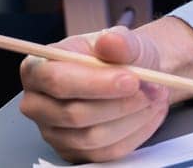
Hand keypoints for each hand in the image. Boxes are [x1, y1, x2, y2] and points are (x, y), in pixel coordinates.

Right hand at [18, 26, 172, 162]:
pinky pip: (106, 152)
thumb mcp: (123, 40)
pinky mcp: (73, 152)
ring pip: (93, 137)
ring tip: (155, 97)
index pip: (57, 81)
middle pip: (74, 114)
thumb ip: (119, 40)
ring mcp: (53, 132)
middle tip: (154, 88)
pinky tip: (149, 113)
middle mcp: (37, 104)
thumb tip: (110, 41)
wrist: (133, 77)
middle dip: (120, 103)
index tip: (132, 80)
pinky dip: (136, 132)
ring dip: (133, 118)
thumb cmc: (119, 57)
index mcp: (38, 68)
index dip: (95, 83)